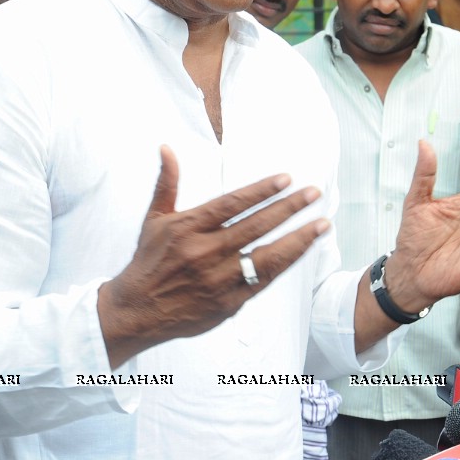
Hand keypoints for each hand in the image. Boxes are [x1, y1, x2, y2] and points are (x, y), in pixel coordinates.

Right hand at [98, 146, 329, 367]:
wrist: (136, 312)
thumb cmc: (148, 261)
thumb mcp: (154, 219)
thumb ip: (167, 183)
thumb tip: (167, 147)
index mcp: (187, 228)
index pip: (232, 204)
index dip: (261, 191)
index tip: (286, 179)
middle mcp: (204, 253)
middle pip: (255, 227)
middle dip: (289, 208)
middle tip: (314, 193)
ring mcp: (218, 280)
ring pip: (267, 257)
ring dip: (298, 240)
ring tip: (322, 224)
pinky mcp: (227, 304)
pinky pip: (263, 282)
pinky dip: (283, 265)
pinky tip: (301, 251)